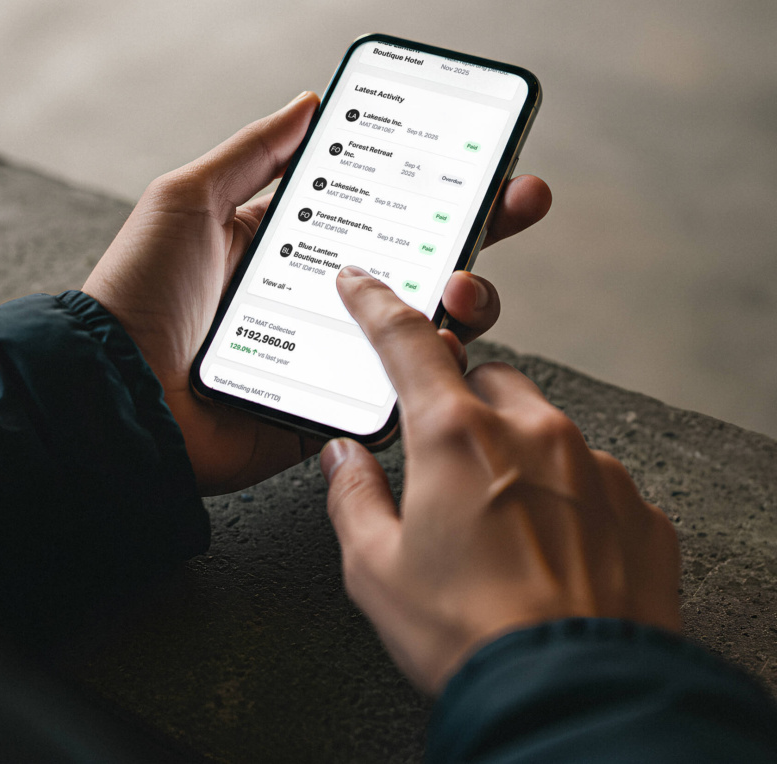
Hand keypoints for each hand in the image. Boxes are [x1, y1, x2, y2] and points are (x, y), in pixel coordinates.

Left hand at [83, 94, 549, 492]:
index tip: (481, 159)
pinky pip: (401, 388)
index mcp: (297, 246)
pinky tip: (443, 342)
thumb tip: (309, 101)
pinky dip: (432, 366)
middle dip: (481, 229)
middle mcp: (328, 297)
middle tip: (521, 199)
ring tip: (462, 283)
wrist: (117, 394)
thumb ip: (254, 153)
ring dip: (466, 299)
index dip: (433, 184)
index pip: (382, 209)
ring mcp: (338, 353)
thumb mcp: (189, 201)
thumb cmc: (140, 294)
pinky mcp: (338, 405)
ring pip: (425, 326)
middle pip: (420, 262)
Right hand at [320, 268, 680, 694]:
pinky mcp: (633, 504)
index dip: (378, 305)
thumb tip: (343, 458)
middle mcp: (531, 432)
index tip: (363, 283)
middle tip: (449, 462)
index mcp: (456, 437)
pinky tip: (551, 547)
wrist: (571, 695)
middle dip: (464, 404)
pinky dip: (567, 493)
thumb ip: (353, 497)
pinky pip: (592, 475)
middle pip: (487, 380)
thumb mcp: (376, 570)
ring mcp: (591, 465)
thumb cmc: (469, 633)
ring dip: (517, 449)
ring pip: (543, 424)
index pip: (408, 342)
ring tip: (502, 521)